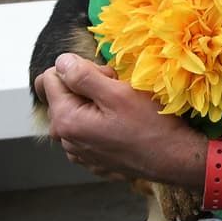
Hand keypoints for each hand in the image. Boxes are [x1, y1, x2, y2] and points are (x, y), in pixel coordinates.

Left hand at [34, 54, 205, 186]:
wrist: (172, 159)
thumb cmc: (150, 126)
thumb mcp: (119, 93)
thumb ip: (83, 75)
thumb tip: (61, 61)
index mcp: (65, 120)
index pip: (49, 77)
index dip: (80, 69)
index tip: (107, 78)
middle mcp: (64, 137)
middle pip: (63, 94)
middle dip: (86, 86)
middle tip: (118, 92)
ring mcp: (76, 150)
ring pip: (75, 111)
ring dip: (94, 104)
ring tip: (122, 110)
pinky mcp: (89, 157)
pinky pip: (85, 129)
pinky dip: (99, 121)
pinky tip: (121, 126)